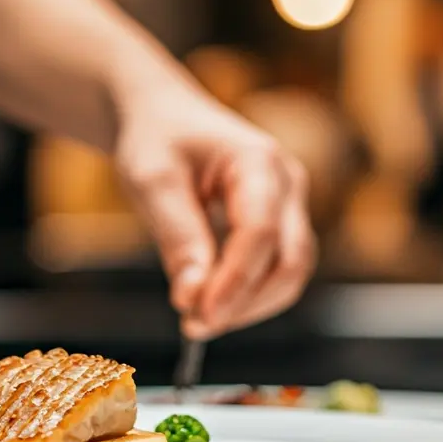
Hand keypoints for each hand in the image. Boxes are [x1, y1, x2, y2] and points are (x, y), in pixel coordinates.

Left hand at [113, 84, 315, 339]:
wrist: (163, 114)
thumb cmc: (156, 138)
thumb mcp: (151, 180)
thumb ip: (177, 237)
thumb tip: (191, 299)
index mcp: (259, 160)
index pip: (259, 233)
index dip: (232, 281)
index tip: (197, 315)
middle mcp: (287, 181)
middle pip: (290, 260)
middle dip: (245, 303)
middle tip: (195, 327)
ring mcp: (290, 202)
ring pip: (291, 271)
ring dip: (250, 305)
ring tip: (197, 320)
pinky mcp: (280, 222)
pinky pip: (277, 269)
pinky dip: (249, 294)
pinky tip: (211, 304)